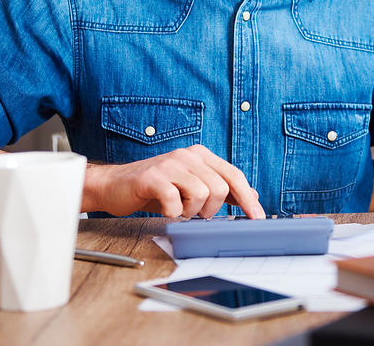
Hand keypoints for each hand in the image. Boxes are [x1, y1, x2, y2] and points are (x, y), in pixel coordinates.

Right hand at [82, 145, 265, 218]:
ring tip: (178, 210)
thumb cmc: (155, 188)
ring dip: (191, 212)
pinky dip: (173, 213)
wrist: (116, 185)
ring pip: (202, 194)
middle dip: (211, 210)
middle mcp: (188, 155)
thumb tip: (251, 195)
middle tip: (195, 213)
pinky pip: (175, 201)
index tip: (258, 217)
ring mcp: (170, 164)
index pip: (234, 175)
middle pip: (220, 187)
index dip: (247, 198)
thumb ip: (220, 188)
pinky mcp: (153, 177)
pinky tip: (166, 210)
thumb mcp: (191, 186)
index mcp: (201, 155)